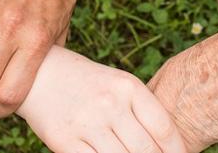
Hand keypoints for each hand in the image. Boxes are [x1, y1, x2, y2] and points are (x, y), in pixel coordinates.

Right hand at [18, 46, 186, 152]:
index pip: (164, 128)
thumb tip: (167, 144)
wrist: (40, 73)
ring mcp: (87, 123)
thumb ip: (141, 110)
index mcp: (128, 87)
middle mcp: (110, 104)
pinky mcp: (65, 141)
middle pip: (146, 150)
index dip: (177, 150)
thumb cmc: (88, 83)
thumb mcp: (118, 84)